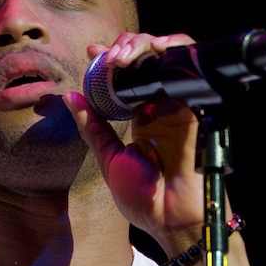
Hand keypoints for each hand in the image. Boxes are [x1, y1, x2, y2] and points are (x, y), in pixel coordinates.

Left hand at [64, 32, 209, 251]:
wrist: (171, 220)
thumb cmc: (143, 198)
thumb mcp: (108, 159)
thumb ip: (92, 127)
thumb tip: (71, 97)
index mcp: (142, 118)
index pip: (126, 78)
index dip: (110, 60)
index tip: (91, 52)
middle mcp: (161, 108)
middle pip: (146, 61)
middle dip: (125, 47)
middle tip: (105, 56)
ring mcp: (178, 106)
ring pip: (166, 57)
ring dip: (143, 45)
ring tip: (122, 55)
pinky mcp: (194, 107)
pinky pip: (187, 69)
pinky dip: (173, 49)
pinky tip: (153, 49)